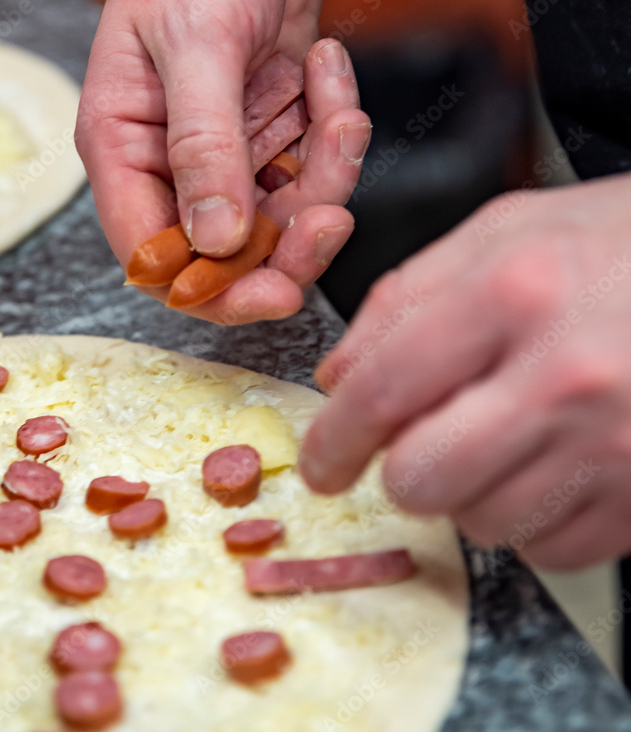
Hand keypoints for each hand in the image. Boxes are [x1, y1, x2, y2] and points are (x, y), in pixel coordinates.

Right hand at [76, 0, 370, 323]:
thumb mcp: (195, 45)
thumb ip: (202, 145)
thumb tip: (213, 241)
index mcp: (124, 150)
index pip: (152, 254)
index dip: (207, 288)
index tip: (270, 291)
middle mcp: (171, 165)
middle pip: (224, 254)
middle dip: (285, 245)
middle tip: (331, 222)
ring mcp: (225, 153)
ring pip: (281, 216)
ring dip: (326, 176)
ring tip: (339, 111)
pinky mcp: (272, 132)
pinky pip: (312, 167)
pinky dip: (335, 130)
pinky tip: (327, 70)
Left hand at [300, 173, 630, 570]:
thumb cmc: (621, 245)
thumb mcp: (503, 232)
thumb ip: (402, 301)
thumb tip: (337, 382)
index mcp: (513, 292)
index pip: (382, 391)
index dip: (332, 441)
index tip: (322, 465)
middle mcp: (566, 374)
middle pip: (422, 479)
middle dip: (400, 473)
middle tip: (417, 448)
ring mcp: (619, 444)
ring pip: (482, 523)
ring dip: (471, 492)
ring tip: (507, 438)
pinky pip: (551, 549)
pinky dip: (534, 518)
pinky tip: (554, 464)